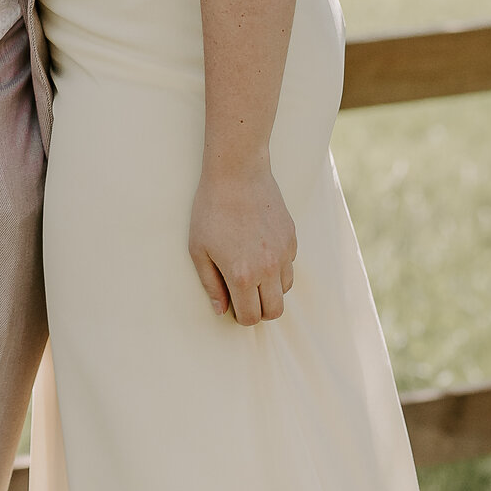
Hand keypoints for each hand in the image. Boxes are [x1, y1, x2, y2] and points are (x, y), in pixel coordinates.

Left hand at [189, 158, 296, 325]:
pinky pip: (290, 266)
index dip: (241, 316)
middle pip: (275, 311)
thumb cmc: (211, 209)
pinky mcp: (292, 239)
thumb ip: (211, 284)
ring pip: (285, 290)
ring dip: (270, 289)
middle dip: (260, 310)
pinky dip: (278, 267)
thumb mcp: (199, 249)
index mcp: (242, 275)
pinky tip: (260, 249)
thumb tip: (221, 310)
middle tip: (245, 296)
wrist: (237, 174)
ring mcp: (283, 253)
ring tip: (252, 270)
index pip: (251, 317)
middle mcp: (268, 269)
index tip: (234, 305)